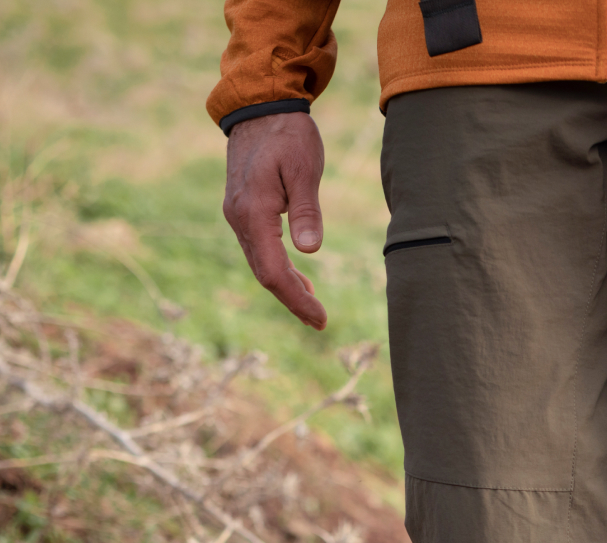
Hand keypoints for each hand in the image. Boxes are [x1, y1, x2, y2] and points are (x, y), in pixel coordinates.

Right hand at [223, 111, 327, 328]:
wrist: (259, 108)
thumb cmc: (287, 135)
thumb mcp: (304, 169)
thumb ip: (307, 210)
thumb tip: (310, 250)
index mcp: (253, 213)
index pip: (274, 271)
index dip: (297, 299)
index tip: (321, 319)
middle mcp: (238, 218)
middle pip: (264, 273)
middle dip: (292, 299)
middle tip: (320, 321)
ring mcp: (237, 214)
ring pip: (260, 262)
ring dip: (286, 285)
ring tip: (313, 305)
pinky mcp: (243, 209)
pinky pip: (259, 248)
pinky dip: (279, 266)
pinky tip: (299, 275)